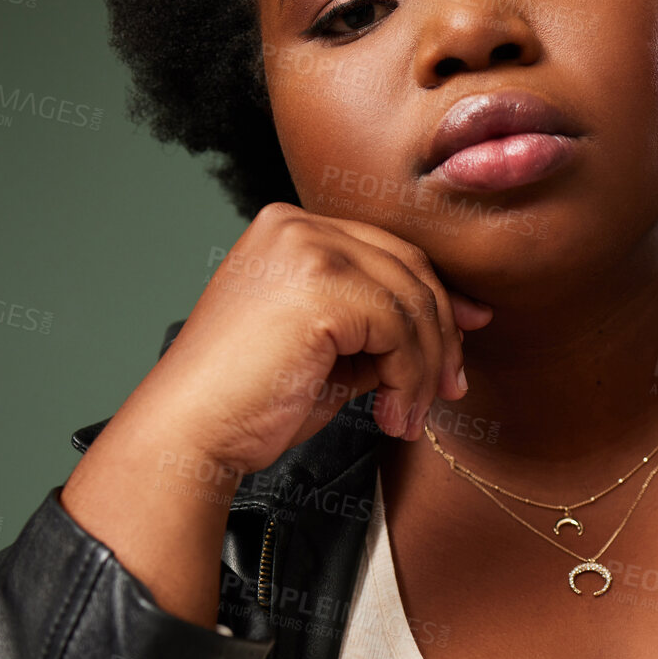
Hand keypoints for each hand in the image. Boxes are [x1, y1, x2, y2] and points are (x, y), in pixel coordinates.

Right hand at [59, 204, 491, 625]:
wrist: (191, 432)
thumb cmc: (249, 402)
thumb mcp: (328, 352)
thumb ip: (377, 328)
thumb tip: (450, 327)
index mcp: (289, 230)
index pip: (387, 252)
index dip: (435, 296)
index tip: (466, 335)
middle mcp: (296, 226)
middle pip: (408, 268)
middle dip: (441, 333)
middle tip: (451, 387)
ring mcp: (307, 249)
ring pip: (411, 301)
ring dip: (424, 368)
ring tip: (407, 416)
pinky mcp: (320, 286)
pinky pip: (399, 330)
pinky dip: (409, 380)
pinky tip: (391, 416)